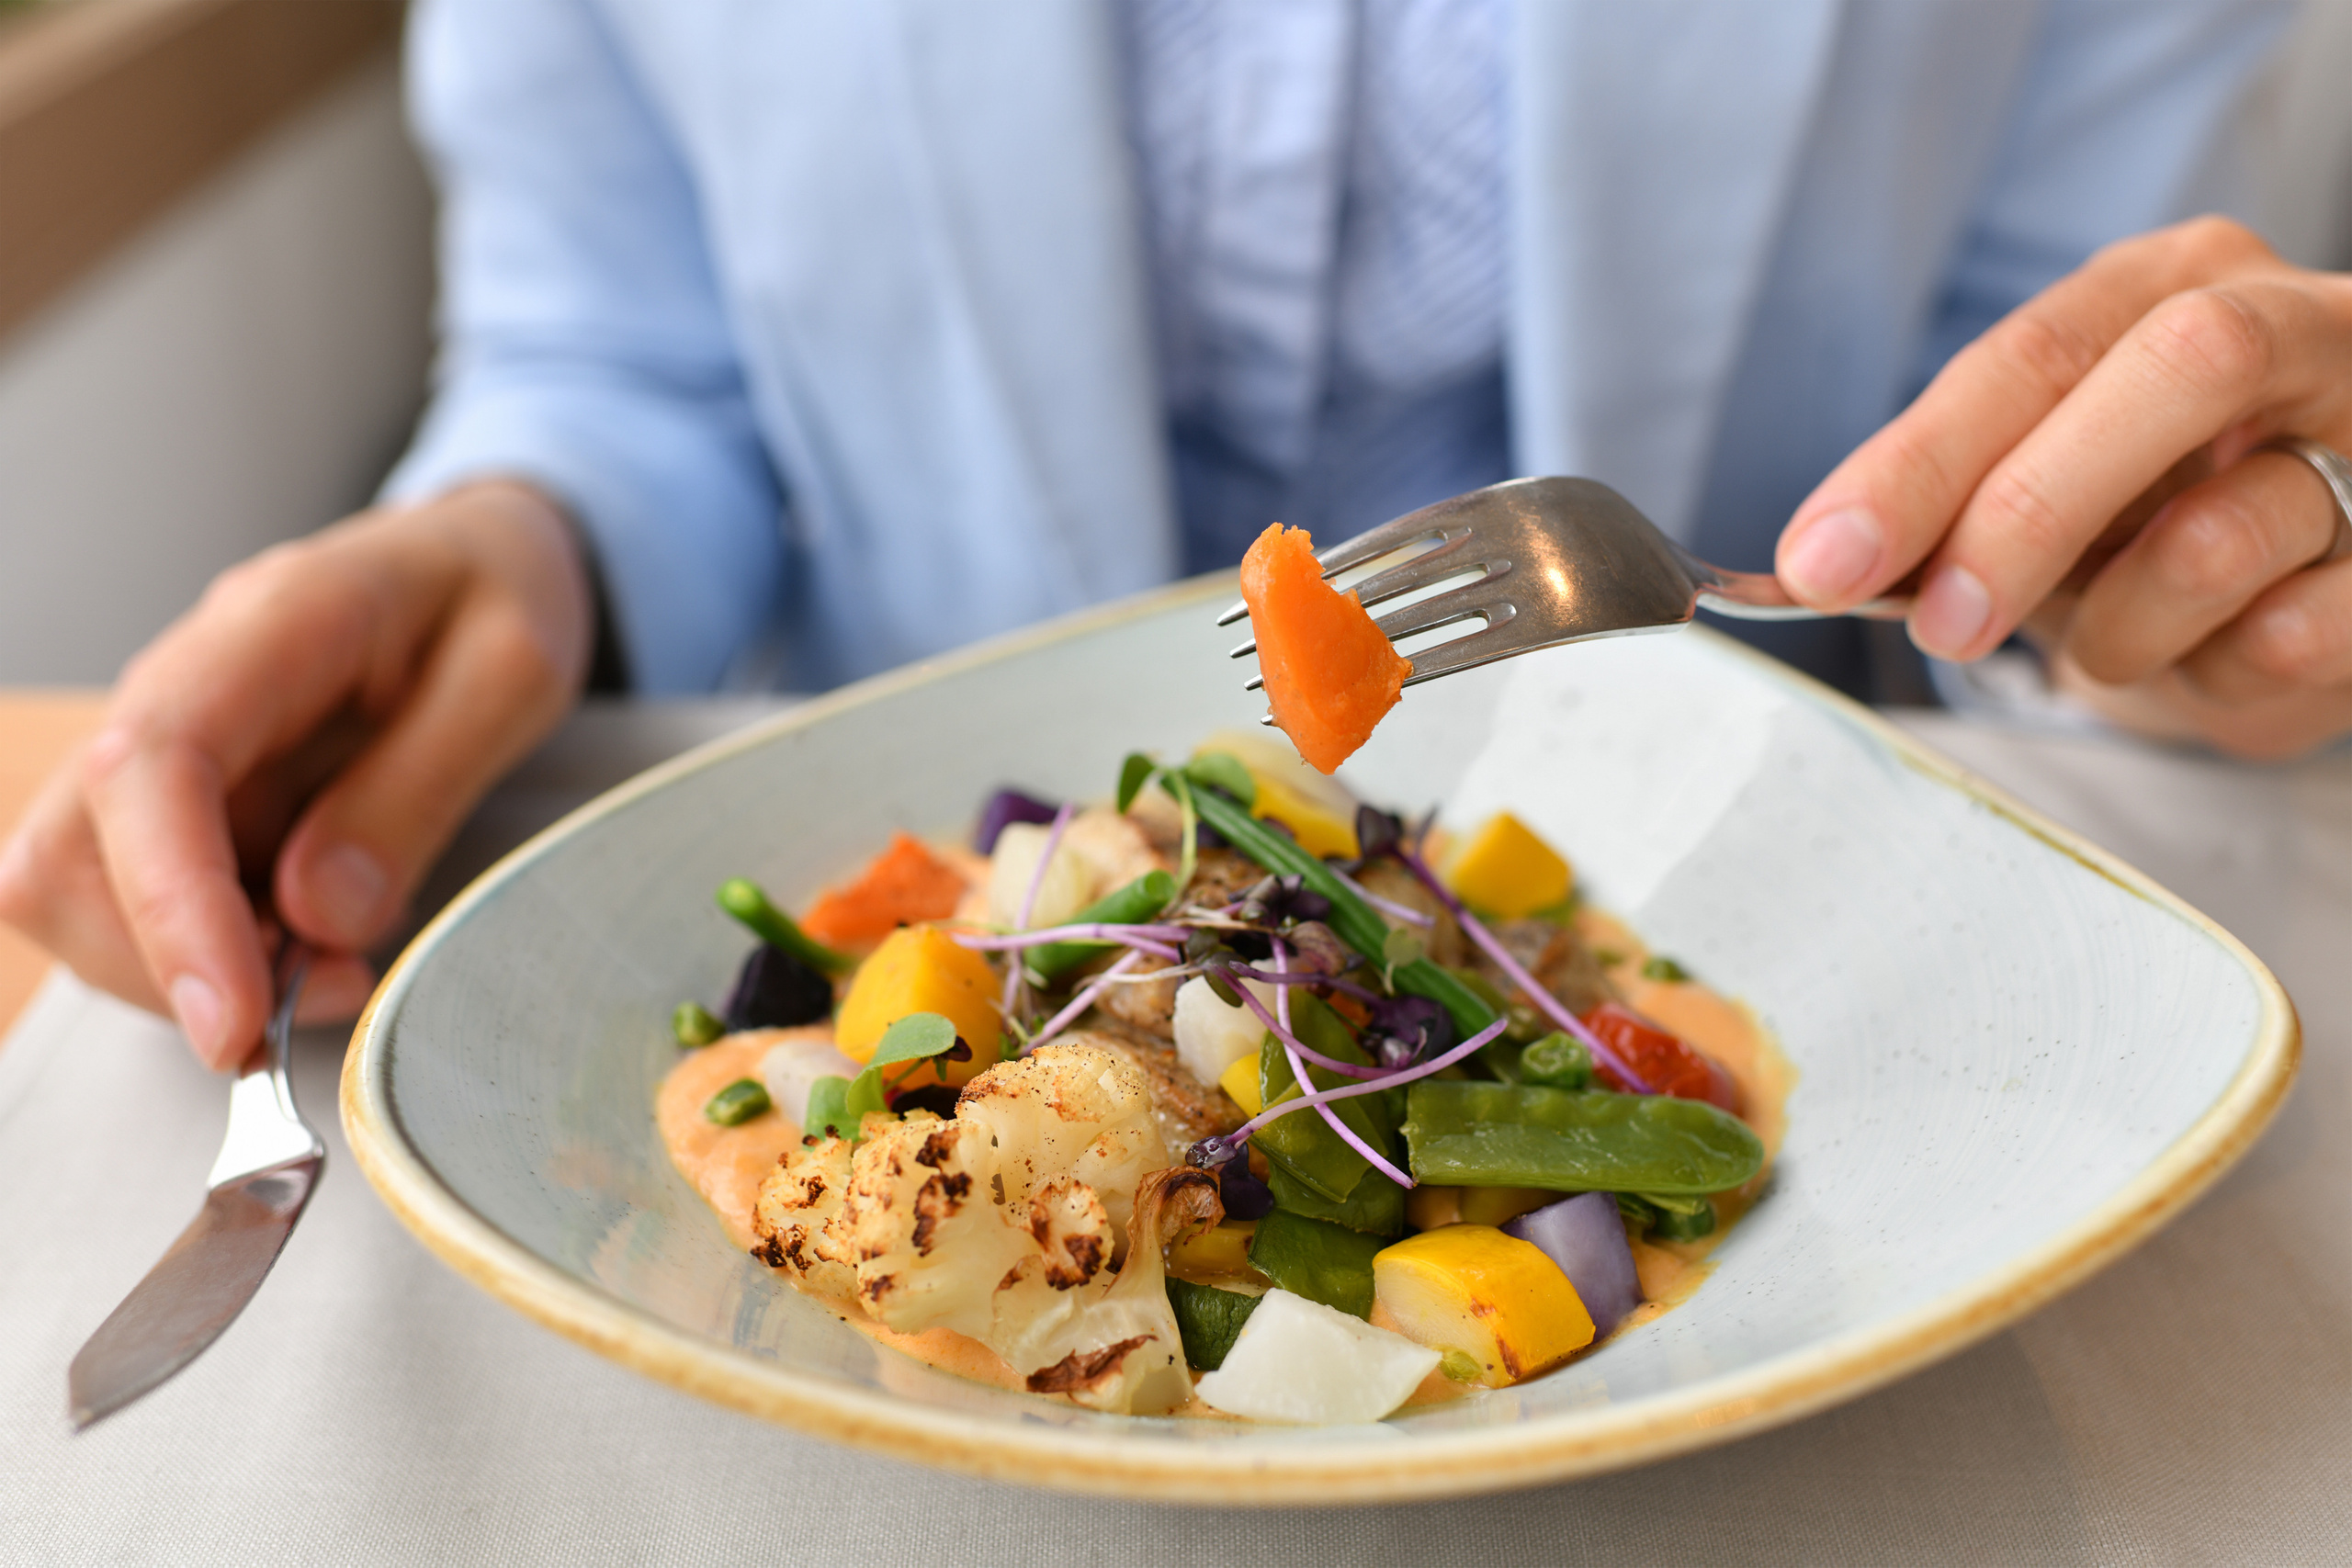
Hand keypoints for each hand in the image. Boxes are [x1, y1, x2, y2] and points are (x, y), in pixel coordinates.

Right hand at [0, 481, 593, 1066]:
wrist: (481, 548)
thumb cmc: (500, 594)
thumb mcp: (514, 674)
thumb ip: (422, 787)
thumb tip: (316, 915)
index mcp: (272, 623)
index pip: (152, 764)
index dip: (171, 905)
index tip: (230, 1018)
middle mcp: (182, 678)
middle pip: (70, 848)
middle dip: (171, 962)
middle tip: (332, 987)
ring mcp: (169, 737)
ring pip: (79, 886)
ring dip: (184, 964)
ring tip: (331, 964)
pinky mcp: (183, 789)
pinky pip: (142, 891)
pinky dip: (209, 948)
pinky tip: (308, 942)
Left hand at [1775, 217, 2351, 758]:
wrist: (2312, 600)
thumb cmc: (2161, 521)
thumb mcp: (2053, 486)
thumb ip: (1958, 501)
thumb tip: (1828, 559)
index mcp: (2171, 285)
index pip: (2033, 354)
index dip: (1920, 462)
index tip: (1823, 562)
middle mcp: (2298, 321)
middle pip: (2171, 372)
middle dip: (2027, 515)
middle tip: (1944, 624)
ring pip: (2224, 532)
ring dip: (2124, 627)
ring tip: (2115, 638)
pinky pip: (2297, 635)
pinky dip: (2225, 672)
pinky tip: (2227, 652)